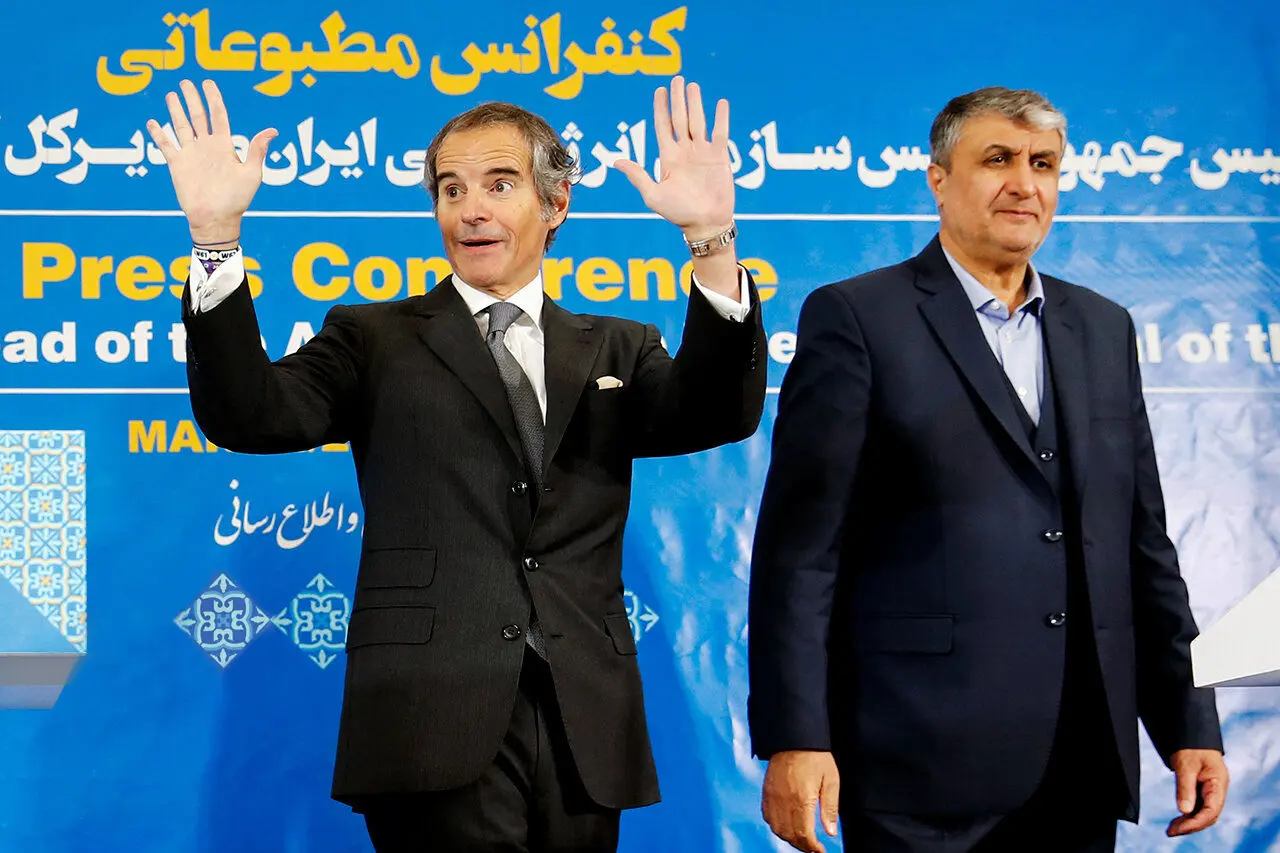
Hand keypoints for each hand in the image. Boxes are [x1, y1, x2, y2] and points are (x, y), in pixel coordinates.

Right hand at [145, 78, 276, 244]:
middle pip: (197, 116)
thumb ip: (257, 150)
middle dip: (192, 99)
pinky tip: (153, 122)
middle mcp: (207, 147)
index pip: (218, 115)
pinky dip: (159, 134)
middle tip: (185, 81)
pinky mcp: (177, 164)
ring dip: (175, 110)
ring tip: (171, 94)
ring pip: (181, 126)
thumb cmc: (237, 199)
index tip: (208, 83)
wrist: (216, 219)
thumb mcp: (251, 173)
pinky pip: (166, 145)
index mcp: (224, 146)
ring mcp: (191, 154)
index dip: (213, 99)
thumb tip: (272, 130)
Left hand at [615, 76, 733, 241]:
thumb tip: (617, 161)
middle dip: (677, 99)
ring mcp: (702, 152)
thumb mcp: (653, 195)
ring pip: (698, 121)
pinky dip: (721, 118)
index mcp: (668, 157)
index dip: (660, 108)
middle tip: (677, 79)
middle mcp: (685, 151)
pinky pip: (720, 133)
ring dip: (695, 103)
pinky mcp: (719, 157)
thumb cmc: (678, 212)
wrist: (705, 223)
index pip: (663, 126)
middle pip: (680, 118)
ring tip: (693, 86)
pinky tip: (720, 103)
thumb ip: (638, 176)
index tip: (659, 90)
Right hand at [761, 750, 840, 852]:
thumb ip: (830, 808)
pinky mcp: (767, 792)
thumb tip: (830, 832)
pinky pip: (768, 817)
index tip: (821, 851)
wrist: (795, 738)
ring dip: (789, 838)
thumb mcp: (831, 781)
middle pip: (790, 835)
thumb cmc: (815, 757)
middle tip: (813, 848)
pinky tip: (786, 826)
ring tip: (802, 840)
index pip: (805, 834)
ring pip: (777, 829)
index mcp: (802, 799)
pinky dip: (776, 826)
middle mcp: (784, 801)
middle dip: (802, 846)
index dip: (813, 847)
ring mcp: (773, 797)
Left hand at [1166, 748, 1227, 836]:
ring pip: (1203, 813)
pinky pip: (1198, 808)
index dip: (1196, 822)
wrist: (1192, 736)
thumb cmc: (1191, 746)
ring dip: (1189, 823)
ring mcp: (1211, 791)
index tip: (1180, 828)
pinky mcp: (1203, 791)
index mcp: (1218, 783)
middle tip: (1171, 832)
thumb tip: (1184, 811)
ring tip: (1171, 830)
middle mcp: (1217, 790)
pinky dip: (1188, 815)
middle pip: (1208, 815)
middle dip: (1191, 826)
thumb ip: (1185, 787)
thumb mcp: (1185, 765)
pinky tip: (1177, 821)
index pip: (1212, 810)